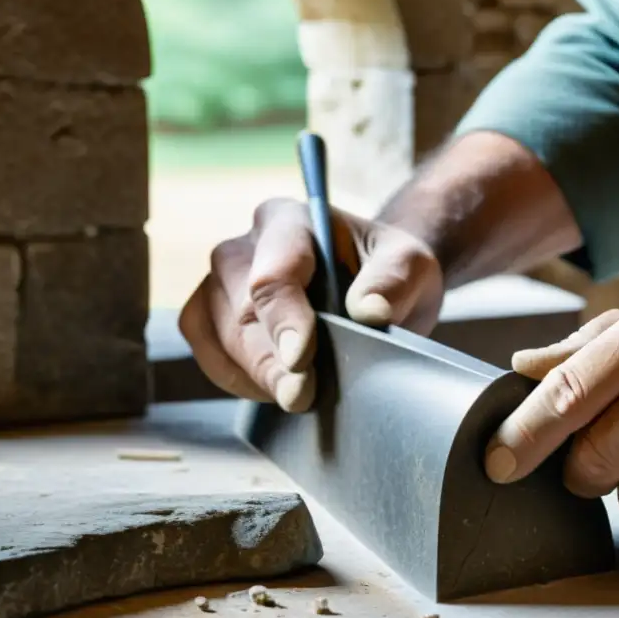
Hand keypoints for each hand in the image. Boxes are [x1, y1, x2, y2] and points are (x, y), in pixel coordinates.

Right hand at [179, 198, 443, 410]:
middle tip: (303, 396)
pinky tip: (273, 388)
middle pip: (239, 309)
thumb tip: (368, 311)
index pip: (273, 274)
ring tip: (298, 395)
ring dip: (255, 374)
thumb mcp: (410, 265)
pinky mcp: (213, 314)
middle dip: (270, 361)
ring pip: (217, 333)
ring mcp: (222, 280)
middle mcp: (245, 245)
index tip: (302, 361)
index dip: (284, 321)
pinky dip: (237, 378)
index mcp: (289, 221)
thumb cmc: (389, 270)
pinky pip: (208, 351)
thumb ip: (393, 282)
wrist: (374, 285)